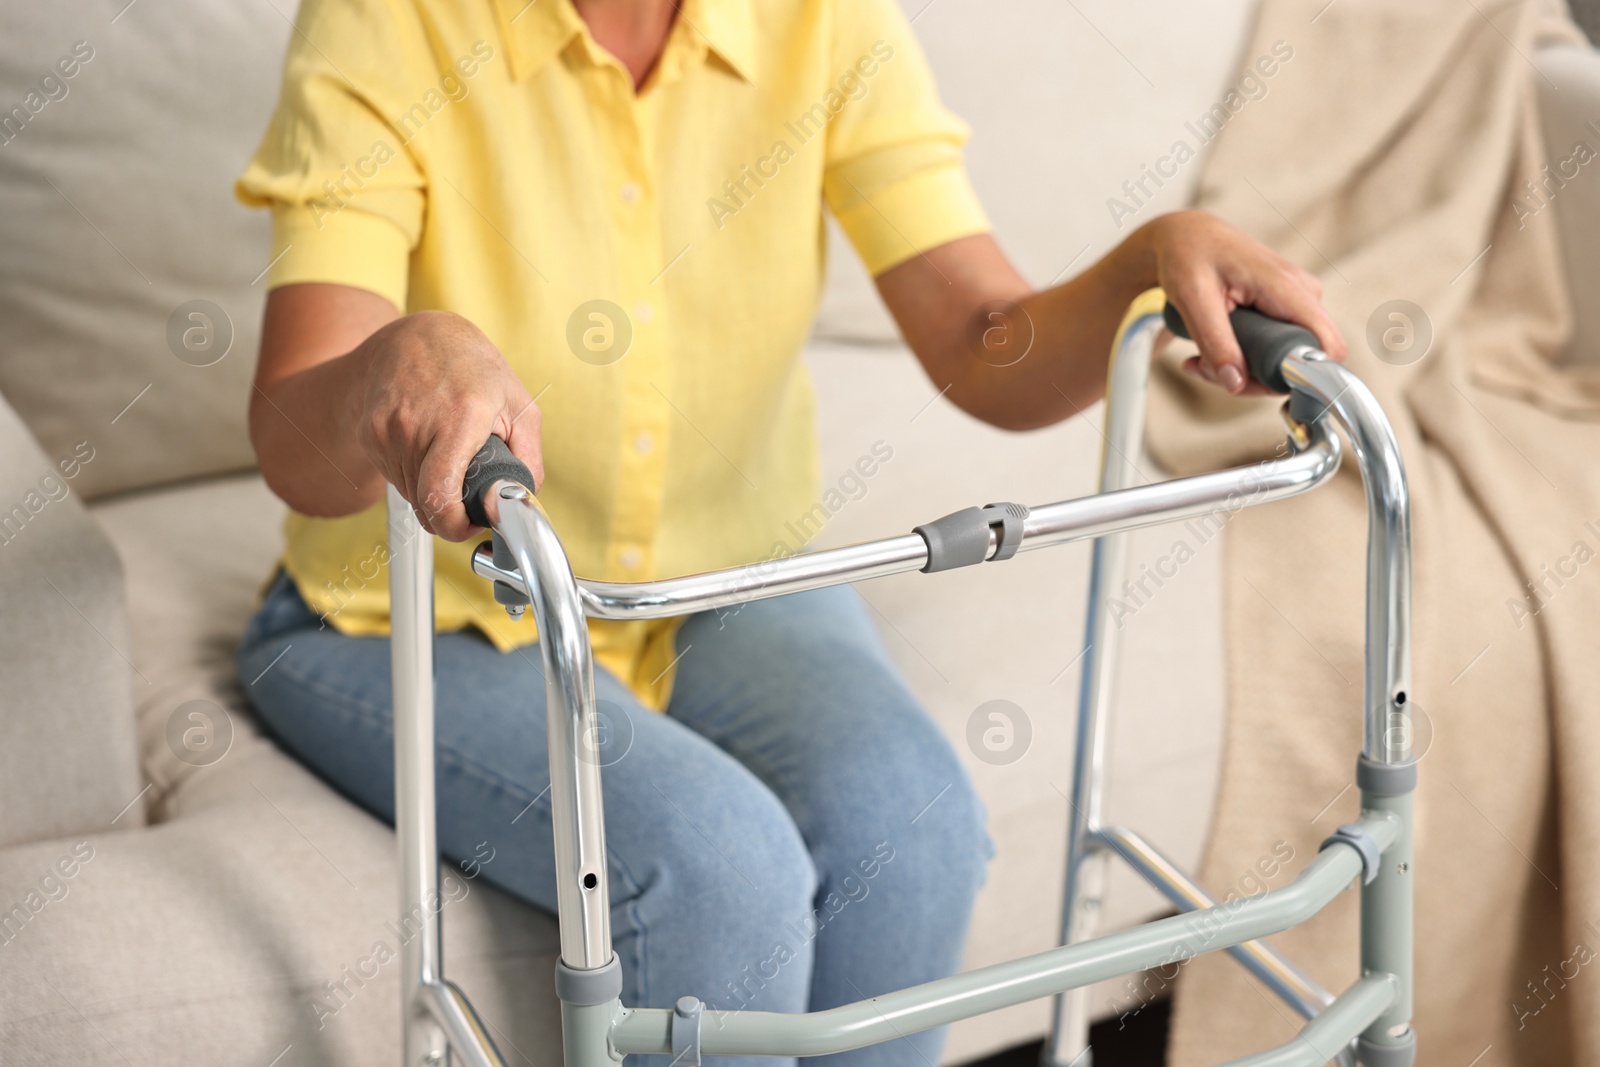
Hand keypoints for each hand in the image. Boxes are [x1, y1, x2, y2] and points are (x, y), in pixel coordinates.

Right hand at [353, 310, 542, 539]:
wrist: (415, 337)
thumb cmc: (474, 370)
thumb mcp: (519, 405)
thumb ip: (528, 459)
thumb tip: (523, 501)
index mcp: (460, 418)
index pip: (440, 496)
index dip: (454, 526)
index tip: (470, 525)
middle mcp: (416, 425)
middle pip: (426, 504)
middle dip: (451, 512)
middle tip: (470, 497)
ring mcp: (387, 430)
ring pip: (410, 496)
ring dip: (432, 493)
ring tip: (449, 459)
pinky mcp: (369, 434)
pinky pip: (395, 478)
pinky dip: (414, 476)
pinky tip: (427, 448)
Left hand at [1145, 210, 1345, 394]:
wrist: (1187, 237)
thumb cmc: (1189, 256)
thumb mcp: (1193, 299)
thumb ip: (1215, 342)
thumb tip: (1235, 384)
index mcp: (1286, 287)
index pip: (1327, 344)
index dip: (1305, 376)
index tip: (1255, 385)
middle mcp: (1301, 293)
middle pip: (1300, 361)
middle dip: (1251, 378)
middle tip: (1205, 370)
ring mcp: (1295, 302)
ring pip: (1283, 360)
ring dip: (1240, 371)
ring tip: (1199, 359)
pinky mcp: (1284, 310)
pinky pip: (1274, 350)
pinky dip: (1241, 359)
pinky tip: (1208, 352)